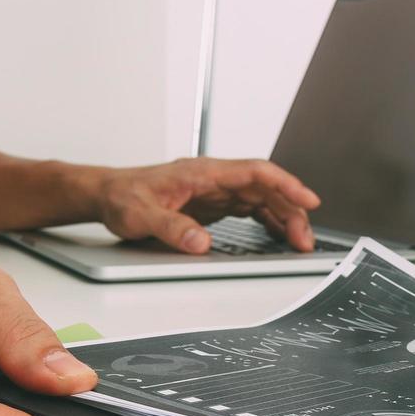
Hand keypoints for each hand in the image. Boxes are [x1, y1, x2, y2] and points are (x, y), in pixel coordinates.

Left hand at [93, 157, 321, 253]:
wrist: (107, 194)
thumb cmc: (122, 197)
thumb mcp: (139, 215)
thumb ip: (170, 228)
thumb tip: (200, 243)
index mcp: (202, 172)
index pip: (255, 172)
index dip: (286, 184)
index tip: (307, 199)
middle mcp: (213, 178)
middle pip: (265, 188)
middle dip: (291, 210)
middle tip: (305, 240)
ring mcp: (215, 190)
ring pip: (261, 198)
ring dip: (283, 217)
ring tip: (300, 242)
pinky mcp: (212, 203)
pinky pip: (249, 208)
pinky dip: (269, 220)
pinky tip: (279, 235)